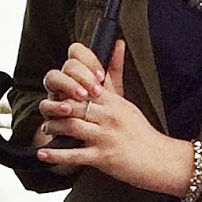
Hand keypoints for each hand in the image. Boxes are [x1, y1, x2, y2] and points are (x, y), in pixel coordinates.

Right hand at [36, 39, 104, 147]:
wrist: (93, 142)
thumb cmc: (101, 115)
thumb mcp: (111, 93)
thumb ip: (113, 68)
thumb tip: (119, 42)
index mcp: (79, 73)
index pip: (76, 53)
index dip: (88, 61)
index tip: (101, 75)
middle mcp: (64, 82)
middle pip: (65, 66)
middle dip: (79, 77)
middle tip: (93, 91)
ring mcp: (55, 97)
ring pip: (51, 80)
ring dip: (67, 87)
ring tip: (78, 99)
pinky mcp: (50, 117)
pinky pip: (45, 109)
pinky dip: (53, 111)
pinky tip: (63, 115)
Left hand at [38, 41, 189, 195]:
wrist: (159, 159)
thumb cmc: (141, 132)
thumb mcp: (127, 101)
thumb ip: (115, 75)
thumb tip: (117, 42)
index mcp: (113, 102)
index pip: (85, 85)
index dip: (68, 86)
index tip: (59, 90)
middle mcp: (109, 116)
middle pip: (73, 104)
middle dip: (56, 107)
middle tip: (48, 111)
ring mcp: (106, 137)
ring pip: (71, 125)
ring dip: (54, 127)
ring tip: (47, 129)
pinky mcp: (103, 157)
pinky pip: (74, 154)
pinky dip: (56, 155)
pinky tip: (42, 154)